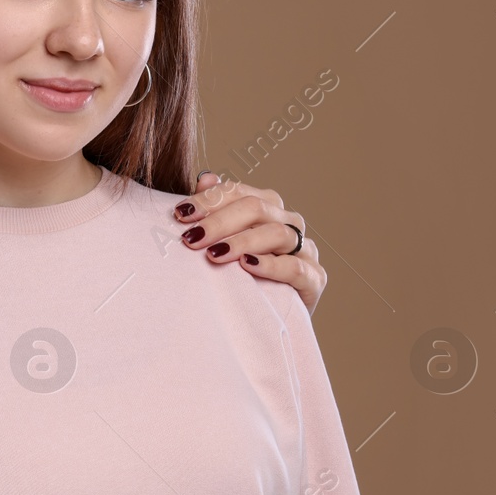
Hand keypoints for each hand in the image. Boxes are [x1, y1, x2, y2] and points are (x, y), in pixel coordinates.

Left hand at [172, 172, 325, 314]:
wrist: (267, 316)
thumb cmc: (242, 274)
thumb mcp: (224, 242)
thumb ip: (216, 210)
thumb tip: (206, 177)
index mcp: (268, 207)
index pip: (238, 192)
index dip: (209, 200)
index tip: (180, 214)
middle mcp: (289, 222)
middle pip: (256, 208)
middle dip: (219, 222)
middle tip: (191, 238)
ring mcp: (305, 249)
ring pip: (277, 233)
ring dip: (242, 242)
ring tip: (213, 255)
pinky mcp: (315, 279)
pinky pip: (294, 267)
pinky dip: (270, 265)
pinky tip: (246, 265)